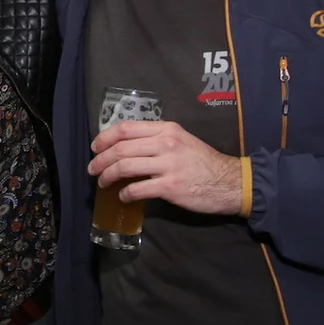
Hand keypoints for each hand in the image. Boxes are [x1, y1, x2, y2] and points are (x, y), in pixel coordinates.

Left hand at [88, 120, 241, 215]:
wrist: (230, 182)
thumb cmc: (202, 161)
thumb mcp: (180, 139)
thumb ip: (155, 138)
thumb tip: (125, 146)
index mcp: (165, 129)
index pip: (125, 128)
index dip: (104, 138)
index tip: (95, 147)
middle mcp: (165, 143)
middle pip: (121, 148)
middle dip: (101, 159)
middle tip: (92, 168)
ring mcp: (168, 165)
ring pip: (125, 167)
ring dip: (108, 176)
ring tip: (103, 182)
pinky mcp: (170, 186)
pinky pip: (138, 189)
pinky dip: (125, 193)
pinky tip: (123, 196)